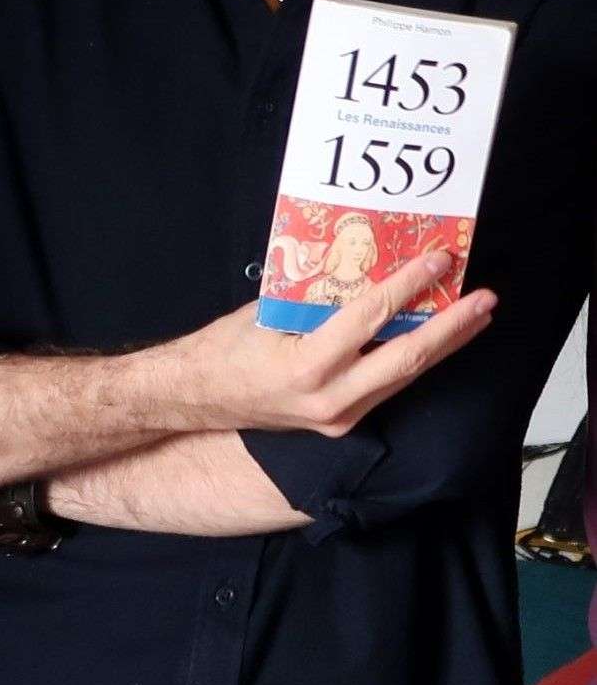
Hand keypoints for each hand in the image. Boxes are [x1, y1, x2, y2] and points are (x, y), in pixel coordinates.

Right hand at [166, 249, 495, 437]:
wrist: (199, 399)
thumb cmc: (225, 349)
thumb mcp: (267, 310)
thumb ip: (315, 295)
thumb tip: (360, 265)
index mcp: (308, 365)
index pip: (372, 317)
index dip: (409, 285)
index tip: (439, 260)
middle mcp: (331, 398)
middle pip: (408, 358)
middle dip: (452, 326)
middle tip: (484, 298)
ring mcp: (339, 417)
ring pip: (405, 376)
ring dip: (445, 345)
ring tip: (476, 317)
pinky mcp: (342, 424)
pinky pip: (388, 387)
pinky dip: (415, 360)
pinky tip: (437, 340)